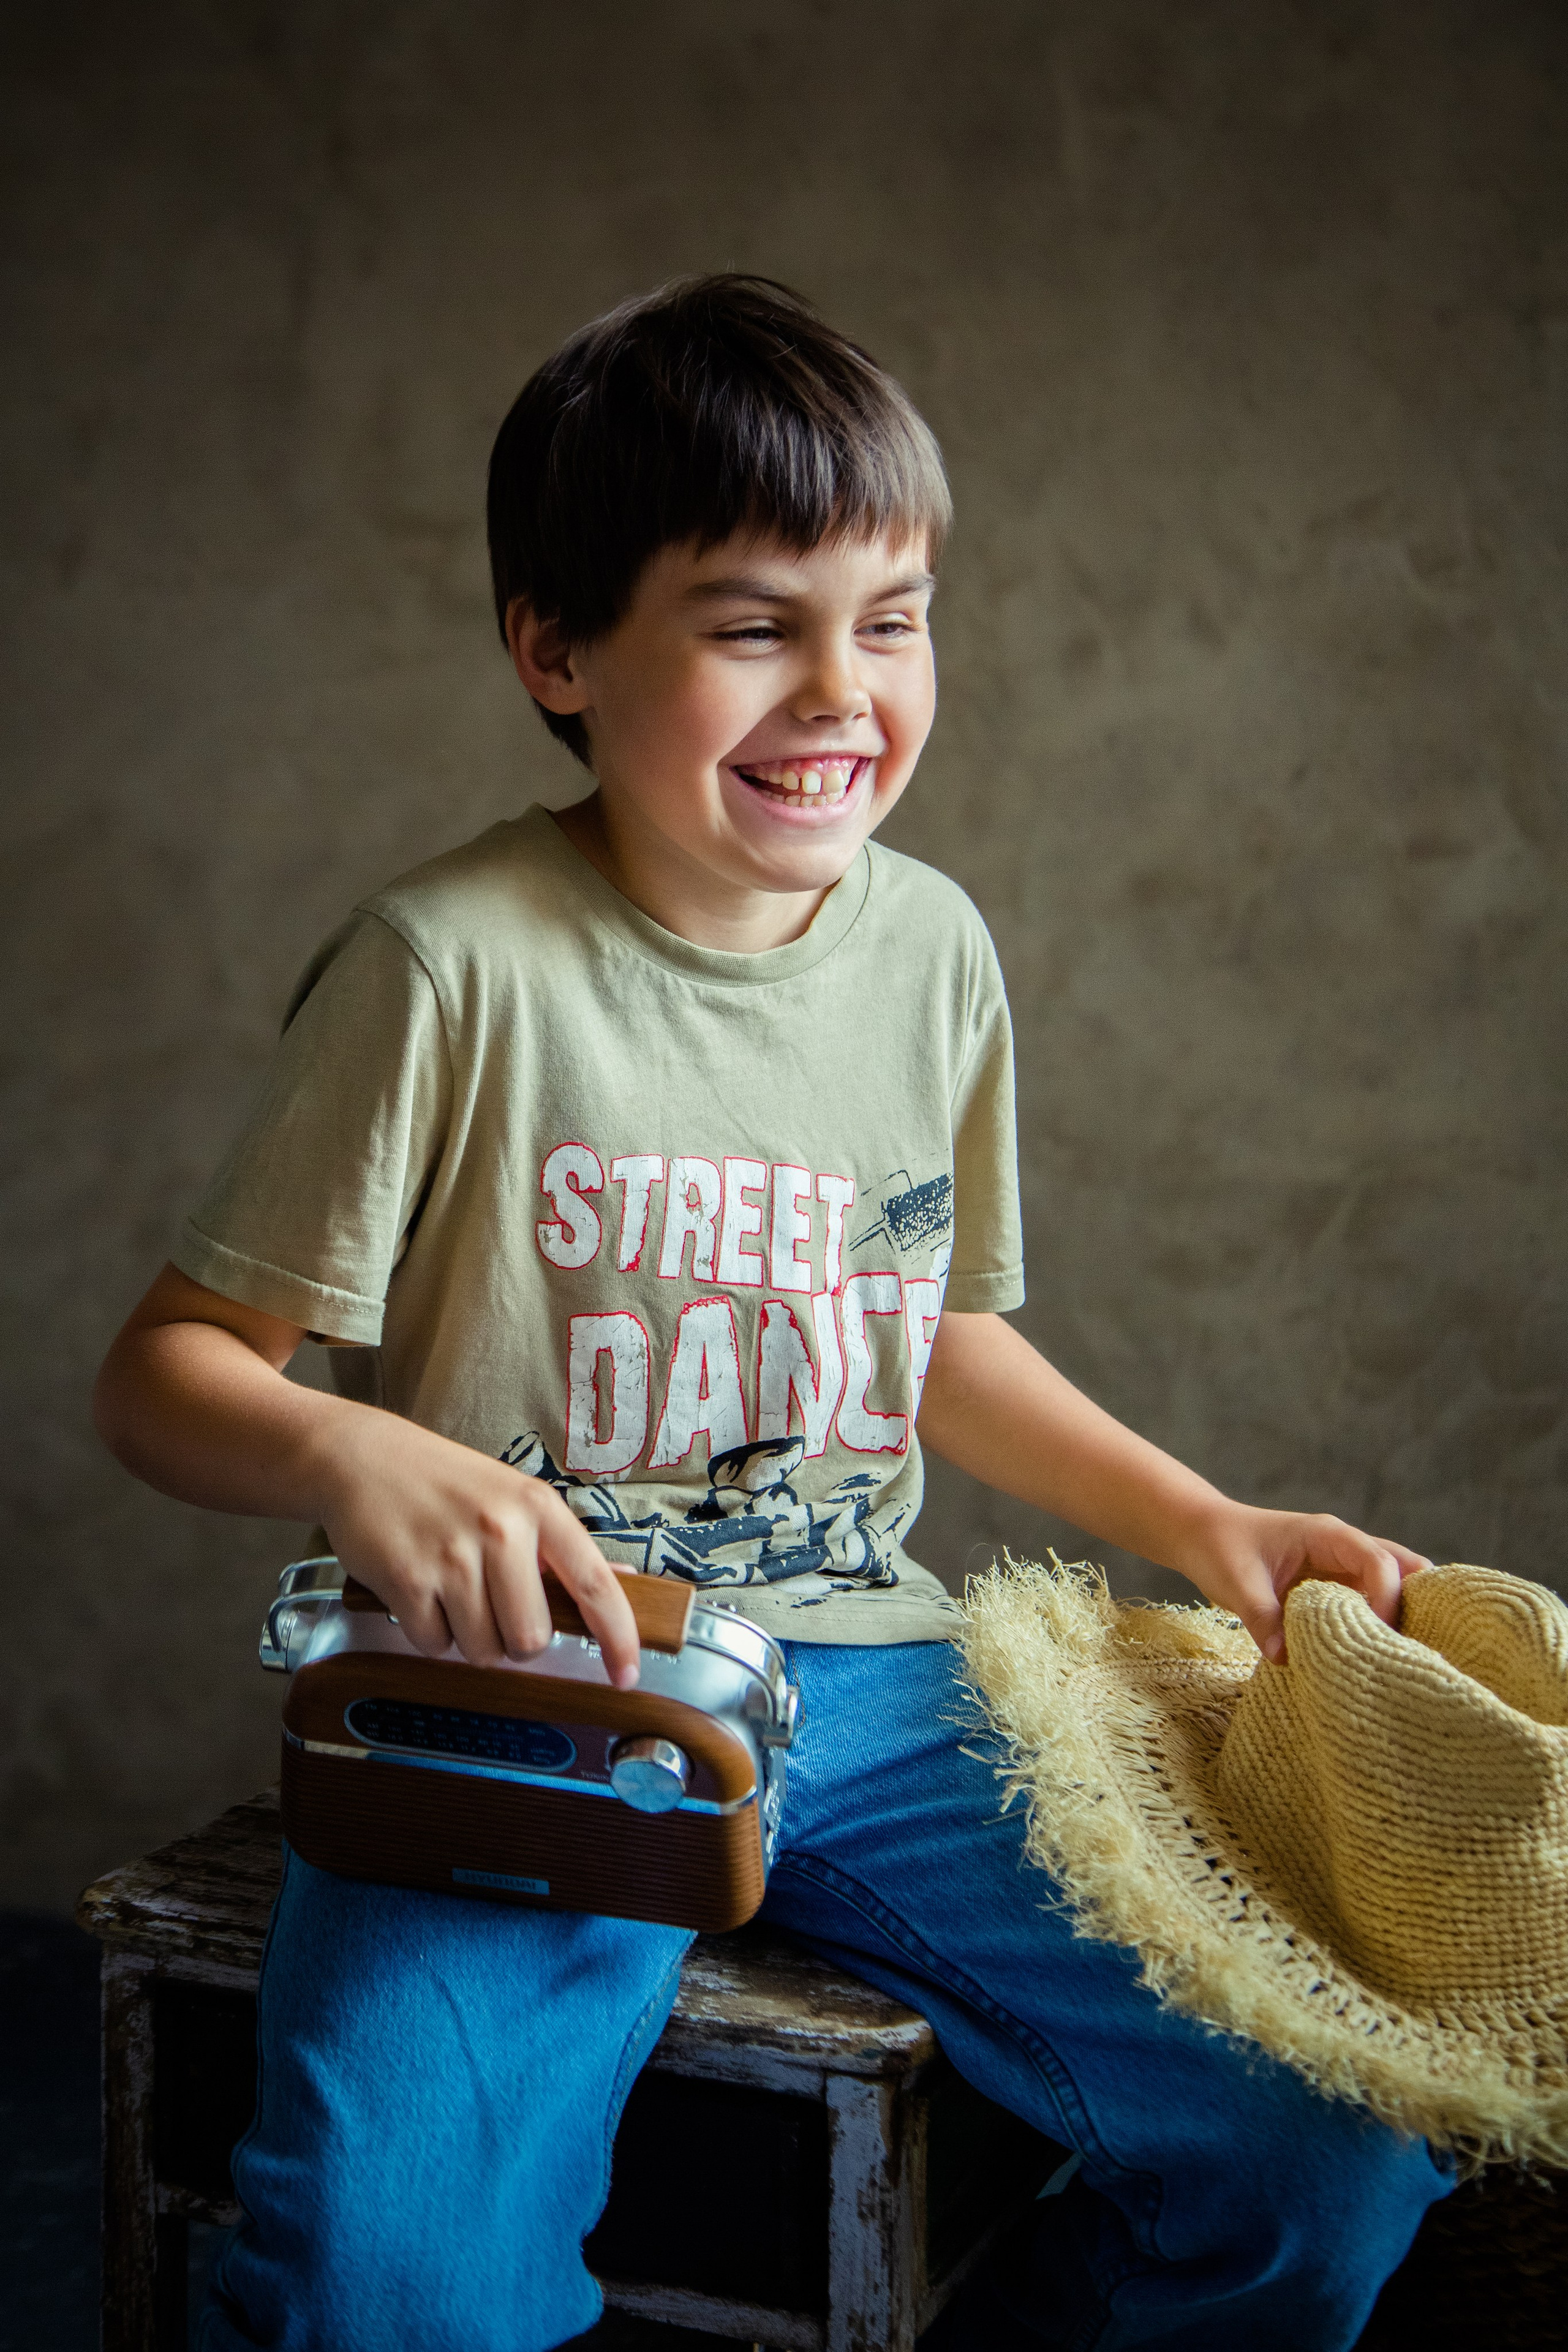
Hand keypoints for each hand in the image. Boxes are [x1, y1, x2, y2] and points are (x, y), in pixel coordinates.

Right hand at [308, 1408, 641, 1686]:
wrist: (362, 1457)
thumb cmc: (444, 1483)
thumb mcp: (512, 1496)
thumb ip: (558, 1547)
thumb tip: (619, 1582)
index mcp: (539, 1508)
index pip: (595, 1584)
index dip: (618, 1637)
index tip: (626, 1674)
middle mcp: (502, 1530)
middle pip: (531, 1639)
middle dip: (514, 1642)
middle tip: (492, 1608)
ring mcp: (453, 1556)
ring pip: (482, 1650)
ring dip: (467, 1637)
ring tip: (451, 1592)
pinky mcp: (408, 1579)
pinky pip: (434, 1645)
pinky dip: (428, 1632)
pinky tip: (420, 1592)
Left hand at [1176, 1500, 1432, 1661]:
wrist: (1200, 1533)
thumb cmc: (1219, 1547)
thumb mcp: (1237, 1583)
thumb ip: (1263, 1618)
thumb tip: (1285, 1659)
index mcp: (1328, 1536)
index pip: (1379, 1562)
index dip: (1387, 1598)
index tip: (1375, 1636)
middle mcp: (1344, 1549)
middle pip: (1403, 1569)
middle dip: (1413, 1605)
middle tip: (1410, 1649)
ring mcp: (1341, 1567)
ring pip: (1390, 1587)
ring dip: (1396, 1618)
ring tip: (1398, 1659)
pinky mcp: (1331, 1588)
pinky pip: (1366, 1604)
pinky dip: (1374, 1626)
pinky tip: (1371, 1657)